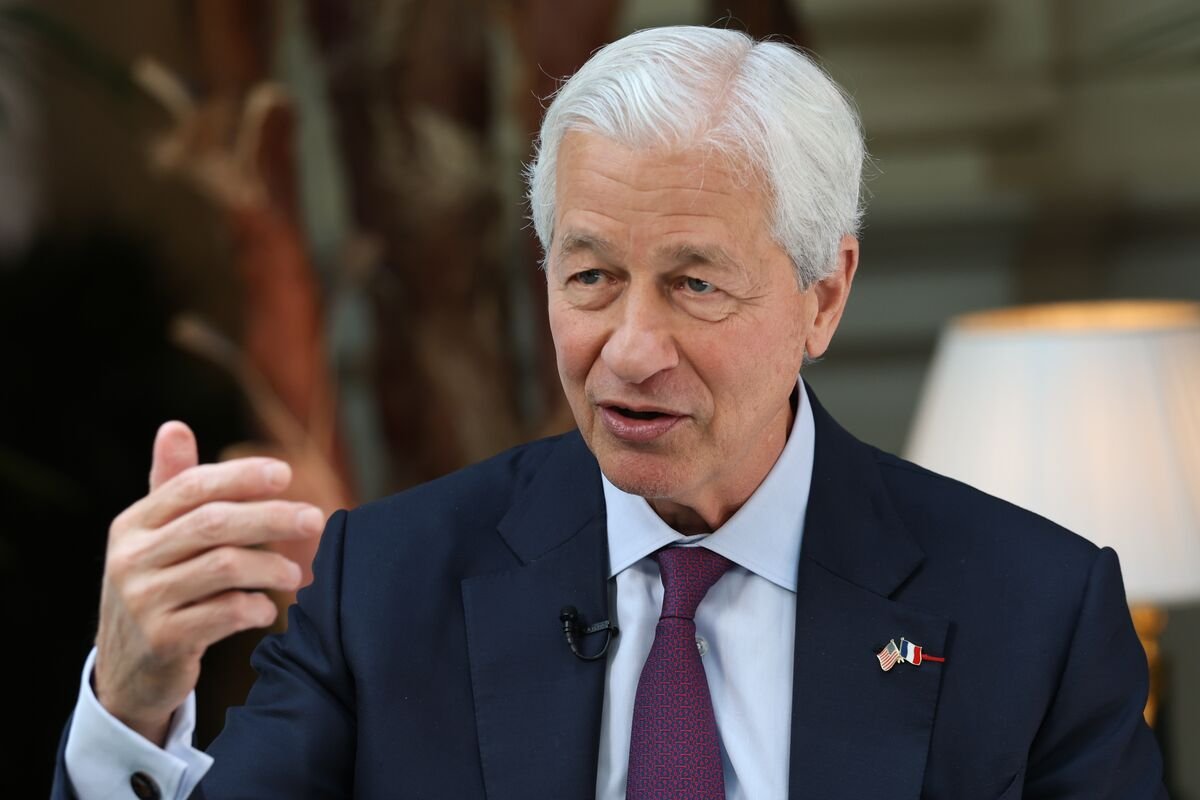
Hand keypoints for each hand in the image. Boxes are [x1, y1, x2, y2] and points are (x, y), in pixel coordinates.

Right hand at [93, 421, 323, 745]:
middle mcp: (131, 559)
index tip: (286, 474)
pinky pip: (224, 614)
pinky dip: (256, 608)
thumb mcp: (155, 538)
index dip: (242, 476)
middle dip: (272, 517)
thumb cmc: (157, 588)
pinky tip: (268, 610)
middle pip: (214, 524)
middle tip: (315, 519)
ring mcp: (143, 602)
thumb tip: (174, 426)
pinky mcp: (163, 641)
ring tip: (297, 575)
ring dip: (272, 568)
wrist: (129, 671)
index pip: (192, 486)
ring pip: (224, 567)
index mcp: (132, 525)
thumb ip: (172, 486)